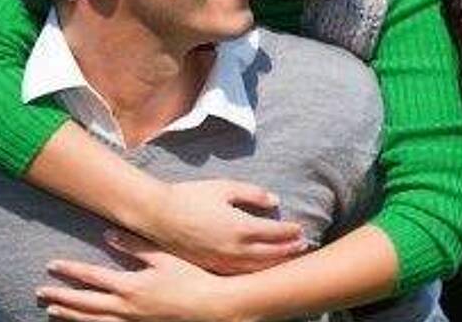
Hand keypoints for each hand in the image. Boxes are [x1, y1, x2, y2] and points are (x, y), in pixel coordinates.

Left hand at [38, 231, 240, 321]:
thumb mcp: (163, 257)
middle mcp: (126, 308)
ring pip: (93, 321)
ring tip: (53, 311)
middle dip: (61, 296)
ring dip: (70, 316)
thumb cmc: (190, 278)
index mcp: (130, 286)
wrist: (212, 308)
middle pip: (84, 303)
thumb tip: (107, 234)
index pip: (91, 277)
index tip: (51, 265)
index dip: (69, 271)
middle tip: (40, 292)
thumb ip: (134, 245)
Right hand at [147, 180, 305, 273]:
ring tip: (287, 258)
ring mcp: (223, 261)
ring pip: (258, 268)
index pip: (275, 232)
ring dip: (276, 263)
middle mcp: (235, 249)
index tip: (301, 228)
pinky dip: (256, 271)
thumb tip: (275, 200)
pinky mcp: (211, 267)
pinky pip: (240, 273)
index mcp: (241, 227)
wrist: (158, 215)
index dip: (290, 231)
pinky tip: (260, 268)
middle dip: (289, 250)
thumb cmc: (190, 196)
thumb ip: (252, 194)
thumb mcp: (224, 187)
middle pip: (271, 254)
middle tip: (303, 246)